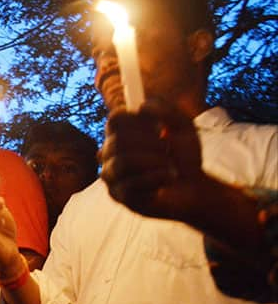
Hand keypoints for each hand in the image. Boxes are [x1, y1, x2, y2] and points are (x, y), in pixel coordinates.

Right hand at [100, 99, 206, 221]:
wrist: (194, 187)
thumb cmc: (184, 156)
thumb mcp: (184, 127)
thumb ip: (166, 110)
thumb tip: (142, 107)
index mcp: (122, 132)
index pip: (115, 120)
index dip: (138, 121)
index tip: (159, 127)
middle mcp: (110, 153)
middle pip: (118, 141)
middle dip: (151, 144)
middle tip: (168, 149)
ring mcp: (112, 175)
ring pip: (122, 163)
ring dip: (154, 162)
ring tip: (171, 167)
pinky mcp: (118, 196)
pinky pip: (131, 185)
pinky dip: (156, 180)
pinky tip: (167, 179)